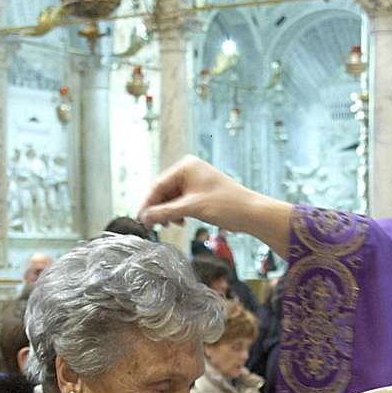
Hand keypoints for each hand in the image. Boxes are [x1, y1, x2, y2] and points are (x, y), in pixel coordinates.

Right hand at [138, 157, 292, 253]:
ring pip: (171, 198)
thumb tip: (144, 217)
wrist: (251, 213)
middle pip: (163, 191)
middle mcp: (189, 170)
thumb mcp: (191, 209)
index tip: (140, 219)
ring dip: (168, 212)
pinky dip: (177, 212)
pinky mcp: (200, 192)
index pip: (158, 185)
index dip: (148, 203)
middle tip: (151, 226)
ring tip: (169, 225)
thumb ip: (165, 212)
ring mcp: (195, 180)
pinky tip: (179, 222)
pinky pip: (181, 201)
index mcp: (185, 166)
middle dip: (158, 209)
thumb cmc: (226, 205)